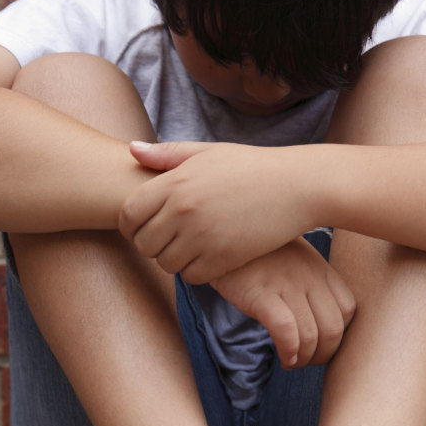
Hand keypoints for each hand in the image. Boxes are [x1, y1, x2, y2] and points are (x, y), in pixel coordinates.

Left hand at [120, 140, 315, 282]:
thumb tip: (131, 149)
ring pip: (165, 264)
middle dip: (152, 245)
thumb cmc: (250, 166)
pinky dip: (196, 271)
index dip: (131, 226)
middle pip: (144, 244)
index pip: (128, 215)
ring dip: (174, 260)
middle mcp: (184, 211)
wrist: (297, 186)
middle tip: (169, 240)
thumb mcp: (207, 152)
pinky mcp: (224, 258)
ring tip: (189, 248)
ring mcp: (203, 236)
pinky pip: (192, 276)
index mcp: (175, 183)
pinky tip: (208, 257)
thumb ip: (166, 155)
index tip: (143, 227)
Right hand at [210, 237, 355, 367]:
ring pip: (311, 335)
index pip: (348, 309)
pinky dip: (289, 350)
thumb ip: (308, 278)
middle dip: (323, 355)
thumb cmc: (253, 250)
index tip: (321, 345)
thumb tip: (315, 313)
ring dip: (304, 358)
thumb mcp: (291, 255)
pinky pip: (286, 330)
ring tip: (290, 362)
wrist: (219, 231)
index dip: (339, 335)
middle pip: (333, 328)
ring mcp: (285, 284)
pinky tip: (283, 357)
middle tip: (305, 361)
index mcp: (319, 267)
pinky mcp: (260, 294)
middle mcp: (308, 275)